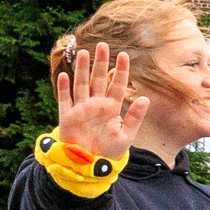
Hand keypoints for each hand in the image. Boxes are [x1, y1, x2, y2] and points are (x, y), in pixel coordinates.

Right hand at [50, 44, 146, 162]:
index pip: (117, 84)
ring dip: (83, 69)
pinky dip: (64, 88)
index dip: (120, 70)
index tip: (123, 55)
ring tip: (84, 52)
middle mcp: (96, 104)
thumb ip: (135, 116)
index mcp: (112, 107)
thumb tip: (146, 98)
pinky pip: (65, 100)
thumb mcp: (126, 135)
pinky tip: (64, 75)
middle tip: (103, 45)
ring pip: (82, 84)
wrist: (91, 165)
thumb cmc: (110, 150)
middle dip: (100, 62)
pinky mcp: (68, 117)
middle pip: (98, 79)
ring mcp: (81, 109)